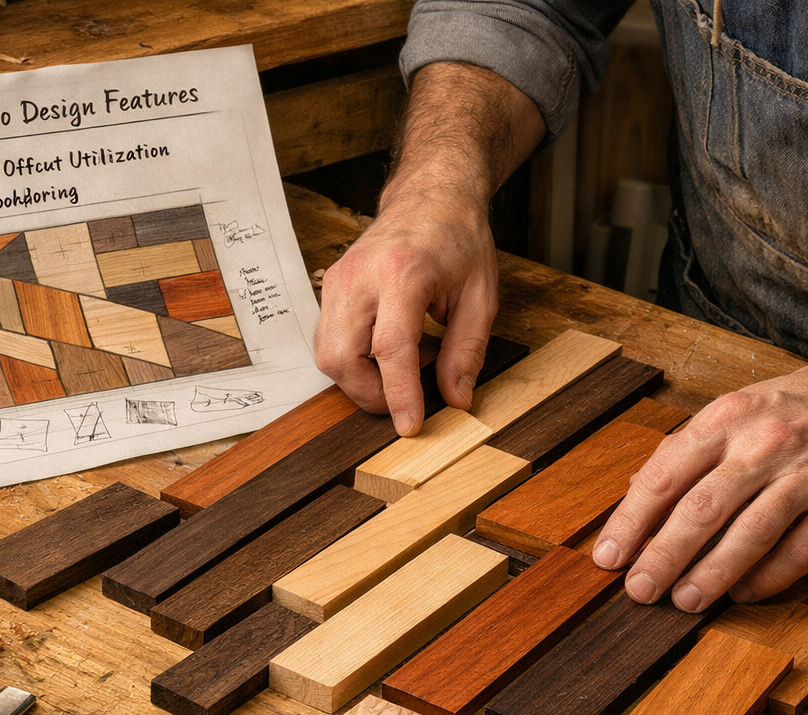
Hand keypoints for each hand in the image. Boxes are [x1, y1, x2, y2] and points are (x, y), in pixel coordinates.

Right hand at [312, 61, 545, 433]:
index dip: (399, 394)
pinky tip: (382, 353)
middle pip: (342, 357)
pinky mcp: (330, 287)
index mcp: (403, 273)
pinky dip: (352, 360)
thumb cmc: (458, 240)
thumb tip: (455, 399)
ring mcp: (338, 280)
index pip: (390, 347)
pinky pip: (327, 340)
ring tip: (396, 374)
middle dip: (370, 395)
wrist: (431, 196)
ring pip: (327, 354)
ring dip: (358, 380)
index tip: (410, 425)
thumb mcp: (481, 296)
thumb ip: (467, 351)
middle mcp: (360, 276)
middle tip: (404, 402)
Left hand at [590, 351, 807, 608]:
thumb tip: (636, 493)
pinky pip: (798, 551)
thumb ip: (690, 448)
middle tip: (638, 590)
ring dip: (711, 574)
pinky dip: (767, 578)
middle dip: (663, 556)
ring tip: (684, 600)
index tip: (608, 556)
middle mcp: (765, 444)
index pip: (665, 475)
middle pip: (701, 510)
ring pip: (748, 534)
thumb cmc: (807, 404)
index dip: (631, 521)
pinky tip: (742, 593)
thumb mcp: (742, 406)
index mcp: (729, 417)